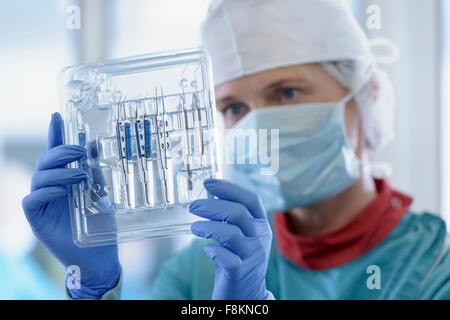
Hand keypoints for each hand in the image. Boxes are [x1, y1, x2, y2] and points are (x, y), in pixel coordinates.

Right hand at [22, 113, 119, 298]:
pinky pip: (32, 200)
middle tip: (79, 151)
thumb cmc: (101, 223)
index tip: (57, 116)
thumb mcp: (101, 192)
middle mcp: (51, 188)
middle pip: (46, 161)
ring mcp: (43, 202)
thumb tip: (95, 144)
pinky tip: (62, 191)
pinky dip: (47, 191)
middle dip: (61, 152)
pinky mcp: (37, 218)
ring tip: (80, 175)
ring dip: (60, 172)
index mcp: (65, 179)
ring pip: (39, 177)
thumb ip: (95, 171)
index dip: (55, 134)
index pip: (57, 153)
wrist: (99, 253)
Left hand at [189, 178, 272, 299]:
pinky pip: (227, 259)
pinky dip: (213, 251)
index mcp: (260, 223)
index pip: (250, 199)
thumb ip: (226, 214)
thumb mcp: (237, 233)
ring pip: (231, 234)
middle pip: (238, 213)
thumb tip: (211, 191)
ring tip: (194, 228)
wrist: (247, 292)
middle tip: (193, 206)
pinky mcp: (241, 272)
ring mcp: (252, 255)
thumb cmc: (238, 257)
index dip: (229, 188)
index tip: (208, 182)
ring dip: (208, 227)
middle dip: (212, 206)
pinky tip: (206, 249)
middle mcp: (260, 237)